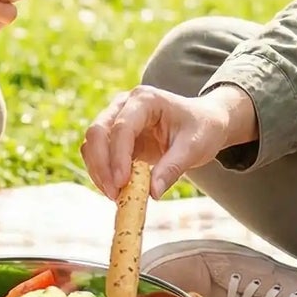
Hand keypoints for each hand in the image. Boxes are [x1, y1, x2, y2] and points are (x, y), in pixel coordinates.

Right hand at [81, 84, 257, 200]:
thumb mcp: (194, 148)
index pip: (122, 127)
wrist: (205, 123)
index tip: (121, 184)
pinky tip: (116, 190)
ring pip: (92, 144)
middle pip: (97, 132)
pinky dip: (102, 172)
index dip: (118, 157)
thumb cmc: (202, 129)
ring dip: (98, 171)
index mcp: (145, 100)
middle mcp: (124, 105)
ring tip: (115, 196)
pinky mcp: (115, 136)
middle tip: (113, 194)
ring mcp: (116, 118)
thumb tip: (152, 194)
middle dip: (101, 165)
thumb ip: (172, 168)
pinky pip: (98, 154)